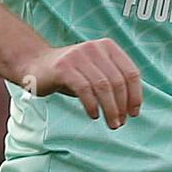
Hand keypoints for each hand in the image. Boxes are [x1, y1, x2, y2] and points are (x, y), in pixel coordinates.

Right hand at [19, 38, 142, 128]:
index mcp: (108, 47)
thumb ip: (113, 82)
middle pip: (118, 81)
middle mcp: (95, 48)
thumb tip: (131, 108)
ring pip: (103, 86)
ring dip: (110, 109)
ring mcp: (78, 56)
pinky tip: (93, 116)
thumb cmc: (71, 73)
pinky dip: (92, 105)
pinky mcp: (63, 67)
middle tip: (120, 123)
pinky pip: (84, 89)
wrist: (35, 64)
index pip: (131, 72)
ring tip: (112, 124)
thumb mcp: (96, 72)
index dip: (135, 95)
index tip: (134, 113)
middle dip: (122, 106)